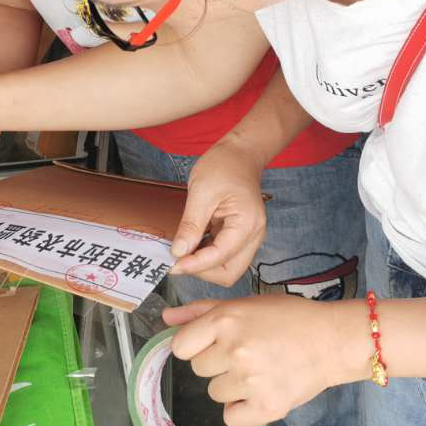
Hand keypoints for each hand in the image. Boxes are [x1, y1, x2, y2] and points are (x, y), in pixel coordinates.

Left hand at [165, 296, 348, 425]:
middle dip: (217, 363)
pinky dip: (242, 409)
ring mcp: (250, 381)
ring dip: (231, 385)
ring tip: (259, 369)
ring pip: (214, 393)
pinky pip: (230, 417)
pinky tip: (261, 391)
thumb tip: (166, 318)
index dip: (195, 345)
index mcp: (226, 320)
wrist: (332, 341)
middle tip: (247, 353)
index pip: (180, 346)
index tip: (215, 342)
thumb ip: (201, 311)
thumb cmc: (289, 318)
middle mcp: (234, 350)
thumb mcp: (244, 305)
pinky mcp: (266, 407)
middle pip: (197, 369)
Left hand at [169, 138, 266, 284]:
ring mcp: (248, 237)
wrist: (240, 153)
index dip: (195, 265)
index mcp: (247, 224)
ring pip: (226, 267)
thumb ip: (191, 224)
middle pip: (228, 272)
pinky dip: (206, 256)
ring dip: (203, 265)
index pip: (220, 257)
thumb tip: (179, 252)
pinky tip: (191, 244)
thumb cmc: (225, 165)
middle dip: (202, 271)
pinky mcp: (239, 235)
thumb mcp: (201, 192)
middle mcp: (253, 235)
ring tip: (182, 251)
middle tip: (177, 261)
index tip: (172, 264)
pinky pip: (223, 255)